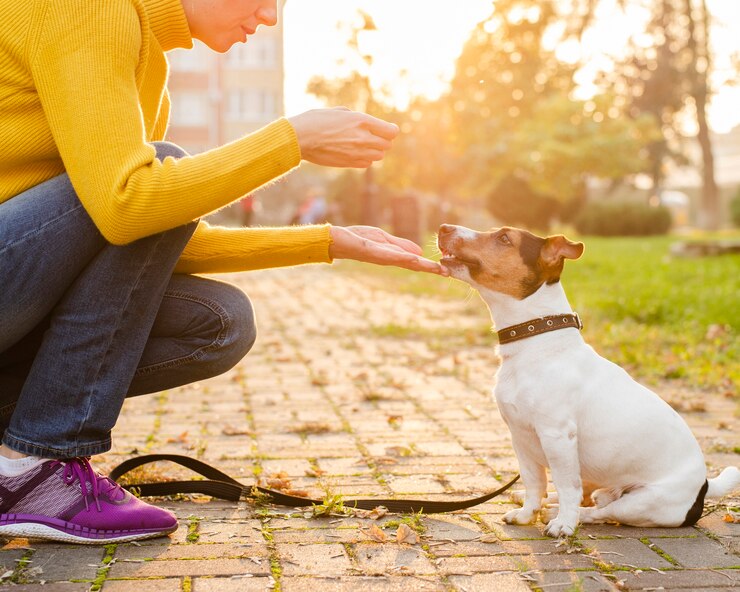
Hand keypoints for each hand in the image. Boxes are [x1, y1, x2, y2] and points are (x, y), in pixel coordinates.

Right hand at [288, 107, 398, 167]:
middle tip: (374, 137)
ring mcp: (356, 153)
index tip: (387, 129)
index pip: (391, 131)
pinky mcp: (349, 163)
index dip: (391, 130)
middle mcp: (362, 138)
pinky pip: (367, 164)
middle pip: (387, 145)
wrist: (300, 138)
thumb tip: (366, 123)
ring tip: (363, 145)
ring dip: (375, 151)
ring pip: (379, 156)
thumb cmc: (316, 120)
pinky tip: (355, 152)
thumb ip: (356, 117)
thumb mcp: (339, 111)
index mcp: (361, 121)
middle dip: (383, 140)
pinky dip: (365, 159)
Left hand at [329, 226, 448, 274]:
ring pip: (403, 262)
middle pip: (412, 265)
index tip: (446, 271)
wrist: (336, 240)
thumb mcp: (383, 239)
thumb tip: (419, 253)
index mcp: (392, 255)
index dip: (429, 266)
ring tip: (436, 268)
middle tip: (447, 274)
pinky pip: (389, 255)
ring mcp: (380, 257)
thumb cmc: (358, 238)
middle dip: (429, 269)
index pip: (414, 262)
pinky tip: (414, 259)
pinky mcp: (371, 252)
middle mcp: (388, 259)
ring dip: (420, 265)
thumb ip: (400, 245)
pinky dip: (402, 257)